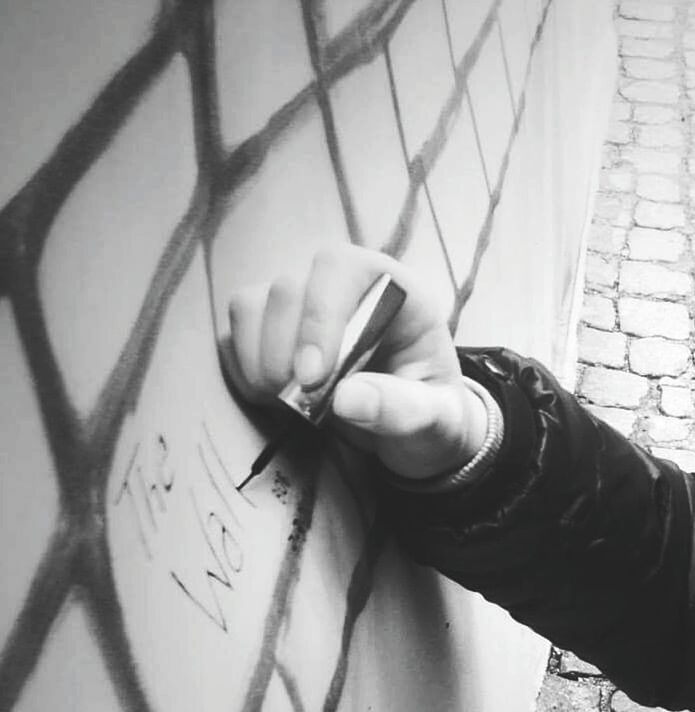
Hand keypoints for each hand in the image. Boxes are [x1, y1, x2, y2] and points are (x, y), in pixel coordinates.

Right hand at [223, 244, 487, 480]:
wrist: (414, 437)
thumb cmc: (433, 420)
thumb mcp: (436, 422)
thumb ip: (402, 409)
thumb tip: (345, 399)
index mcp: (396, 290)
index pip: (341, 267)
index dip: (319, 316)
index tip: (314, 378)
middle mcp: (345, 288)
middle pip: (287, 287)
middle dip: (284, 352)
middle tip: (304, 405)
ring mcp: (304, 307)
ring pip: (251, 306)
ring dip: (260, 362)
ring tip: (292, 405)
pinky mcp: (272, 333)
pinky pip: (233, 336)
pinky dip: (243, 372)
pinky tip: (273, 401)